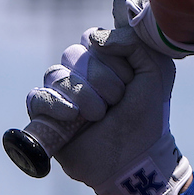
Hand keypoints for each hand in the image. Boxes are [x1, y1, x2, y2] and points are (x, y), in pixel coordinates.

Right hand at [26, 27, 191, 194]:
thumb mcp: (156, 70)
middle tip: (118, 102)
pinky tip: (74, 117)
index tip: (131, 80)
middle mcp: (80, 72)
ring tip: (100, 115)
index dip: (114, 59)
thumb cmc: (148, 115)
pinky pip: (37, 97)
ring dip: (85, 96)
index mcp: (104, 59)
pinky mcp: (45, 116)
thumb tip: (94, 38)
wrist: (136, 157)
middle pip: (74, 54)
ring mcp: (61, 94)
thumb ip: (134, 41)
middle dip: (103, 80)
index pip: (92, 37)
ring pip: (56, 74)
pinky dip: (57, 105)